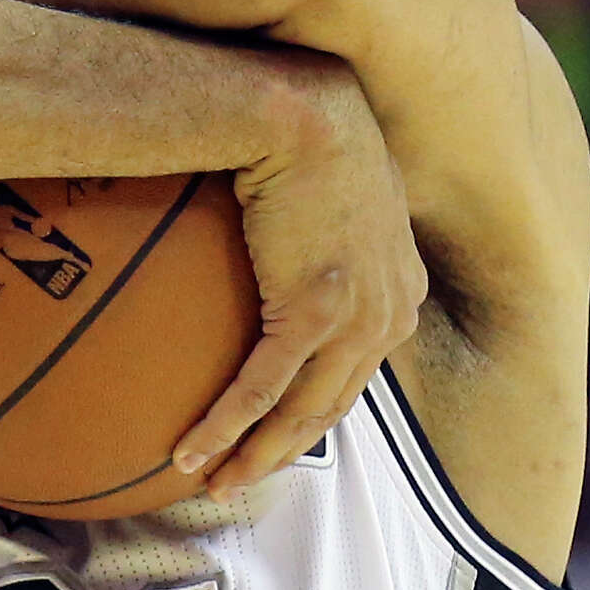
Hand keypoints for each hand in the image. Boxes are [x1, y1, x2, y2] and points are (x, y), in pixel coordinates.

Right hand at [173, 57, 426, 500]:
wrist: (301, 110)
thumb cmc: (307, 136)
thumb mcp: (336, 195)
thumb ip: (324, 237)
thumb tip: (279, 250)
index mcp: (400, 291)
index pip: (356, 372)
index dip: (310, 413)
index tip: (269, 438)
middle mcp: (391, 312)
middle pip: (331, 406)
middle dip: (279, 451)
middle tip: (233, 479)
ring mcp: (358, 315)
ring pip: (302, 411)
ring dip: (250, 453)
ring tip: (208, 479)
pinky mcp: (315, 310)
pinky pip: (263, 385)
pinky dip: (226, 423)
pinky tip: (190, 447)